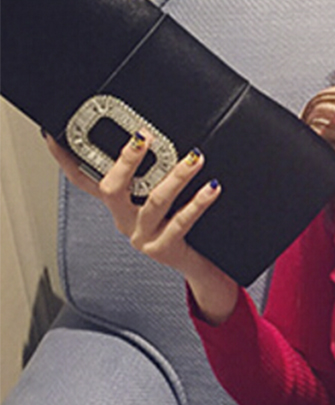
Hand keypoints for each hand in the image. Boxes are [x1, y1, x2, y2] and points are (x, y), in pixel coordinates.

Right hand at [45, 130, 237, 322]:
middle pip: (112, 189)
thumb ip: (154, 177)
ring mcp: (143, 237)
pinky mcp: (164, 249)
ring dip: (176, 176)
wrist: (200, 269)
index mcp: (118, 207)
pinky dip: (198, 202)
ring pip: (155, 201)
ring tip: (194, 157)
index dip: (66, 160)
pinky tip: (211, 187)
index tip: (53, 135)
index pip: (84, 181)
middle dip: (126, 161)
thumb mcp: (160, 203)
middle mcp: (124, 222)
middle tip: (143, 136)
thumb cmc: (182, 229)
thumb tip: (158, 139)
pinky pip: (182, 221)